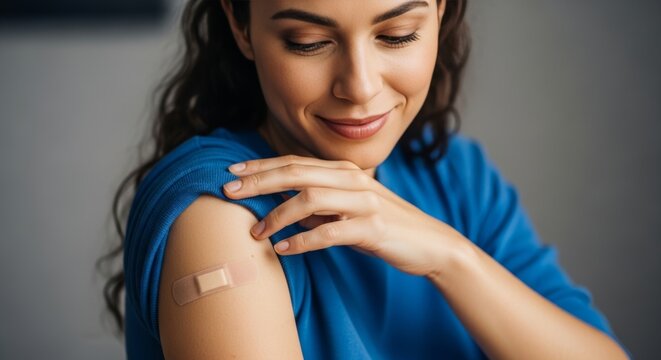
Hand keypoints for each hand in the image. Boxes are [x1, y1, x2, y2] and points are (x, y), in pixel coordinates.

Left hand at [222, 155, 465, 275]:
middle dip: (259, 181)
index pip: (294, 162)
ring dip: (277, 215)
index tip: (231, 172)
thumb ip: (317, 203)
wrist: (430, 243)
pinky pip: (330, 232)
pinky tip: (284, 250)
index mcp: (343, 171)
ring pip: (310, 199)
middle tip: (227, 191)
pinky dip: (303, 241)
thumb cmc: (382, 225)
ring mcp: (364, 202)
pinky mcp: (372, 227)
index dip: (261, 166)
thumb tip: (279, 203)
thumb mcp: (347, 208)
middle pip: (296, 173)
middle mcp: (352, 179)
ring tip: (257, 232)